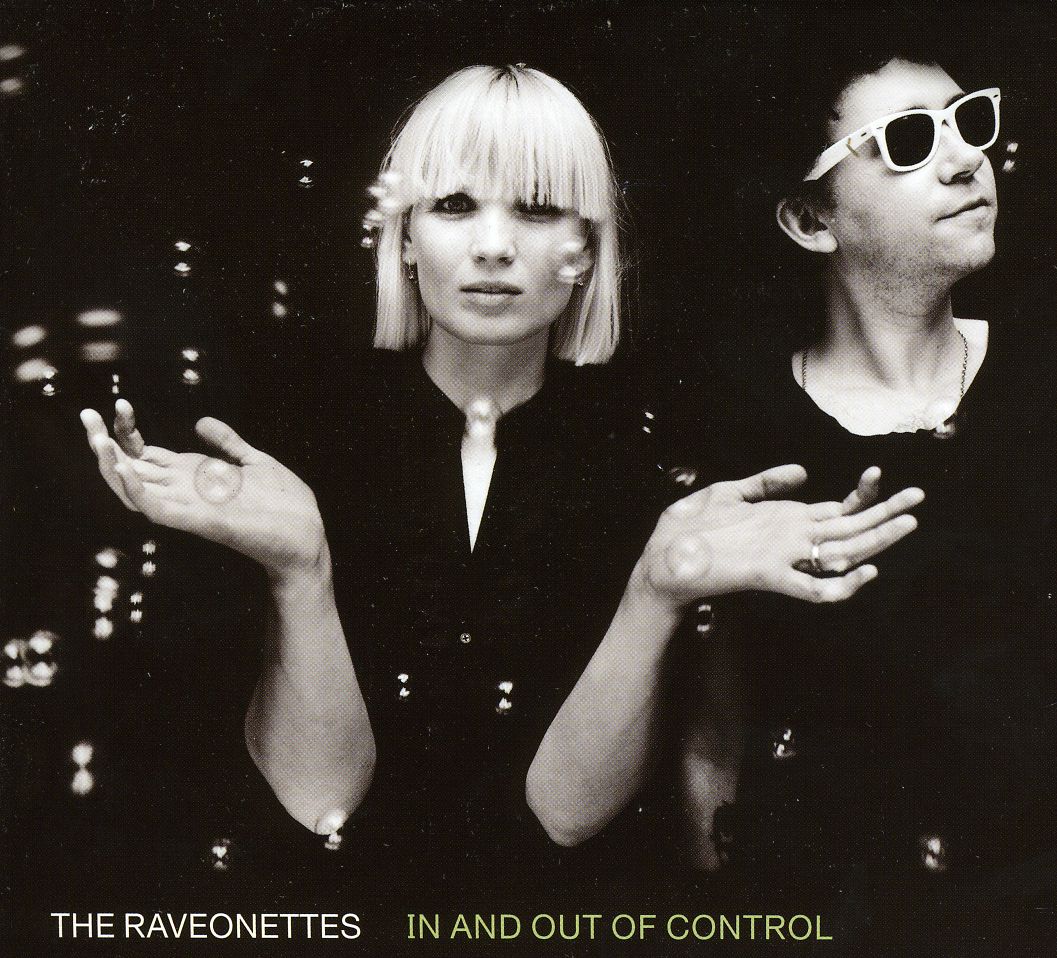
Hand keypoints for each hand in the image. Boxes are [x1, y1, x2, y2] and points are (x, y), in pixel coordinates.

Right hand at [80, 401, 324, 576]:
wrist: (306, 532)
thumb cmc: (283, 503)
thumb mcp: (253, 461)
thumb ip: (227, 443)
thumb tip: (201, 421)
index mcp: (193, 475)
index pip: (145, 453)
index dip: (127, 431)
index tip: (120, 404)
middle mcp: (184, 491)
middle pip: (131, 467)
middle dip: (104, 443)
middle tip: (85, 415)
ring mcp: (188, 506)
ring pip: (136, 489)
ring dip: (112, 465)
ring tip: (96, 440)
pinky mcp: (198, 521)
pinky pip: (158, 508)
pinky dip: (137, 490)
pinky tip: (123, 467)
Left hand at [638, 464, 922, 606]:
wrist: (660, 562)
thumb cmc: (688, 530)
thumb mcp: (727, 493)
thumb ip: (765, 482)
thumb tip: (803, 471)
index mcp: (786, 521)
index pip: (836, 509)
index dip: (862, 494)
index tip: (879, 472)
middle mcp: (792, 540)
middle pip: (850, 528)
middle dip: (885, 513)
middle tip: (919, 496)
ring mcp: (784, 558)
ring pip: (842, 552)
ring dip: (877, 540)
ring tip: (908, 522)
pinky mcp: (769, 575)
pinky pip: (814, 587)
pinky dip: (842, 585)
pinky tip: (865, 571)